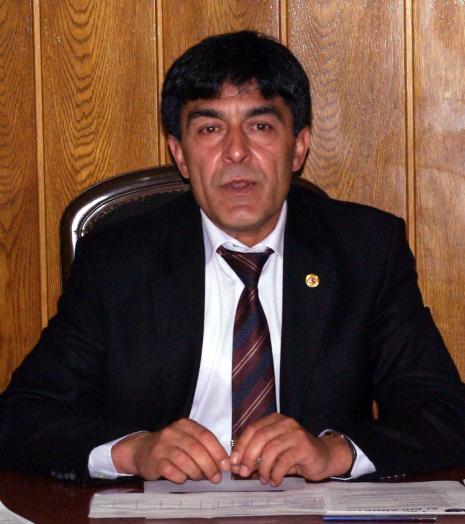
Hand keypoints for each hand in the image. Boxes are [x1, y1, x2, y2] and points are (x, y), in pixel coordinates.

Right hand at [111, 418, 229, 482]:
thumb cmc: (171, 447)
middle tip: (216, 477)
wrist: (141, 450)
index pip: (206, 436)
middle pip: (197, 450)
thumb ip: (203, 447)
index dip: (218, 452)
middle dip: (210, 466)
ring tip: (200, 478)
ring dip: (197, 473)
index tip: (226, 465)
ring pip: (186, 462)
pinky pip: (173, 472)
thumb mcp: (186, 439)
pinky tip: (183, 477)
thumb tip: (223, 463)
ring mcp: (162, 446)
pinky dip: (182, 477)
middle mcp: (173, 432)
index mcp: (185, 425)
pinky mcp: (155, 461)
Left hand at [230, 413, 352, 484]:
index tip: (234, 462)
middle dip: (249, 457)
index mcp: (274, 420)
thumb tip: (236, 466)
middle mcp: (285, 423)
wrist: (324, 456)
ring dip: (263, 468)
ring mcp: (296, 433)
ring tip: (264, 479)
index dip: (241, 445)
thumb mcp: (274, 451)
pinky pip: (284, 461)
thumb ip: (256, 455)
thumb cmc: (295, 454)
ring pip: (271, 449)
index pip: (252, 429)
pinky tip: (275, 480)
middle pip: (260, 437)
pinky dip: (276, 473)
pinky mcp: (305, 447)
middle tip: (244, 473)